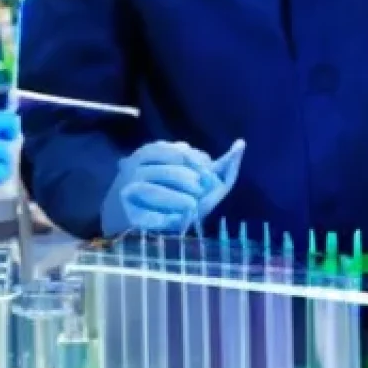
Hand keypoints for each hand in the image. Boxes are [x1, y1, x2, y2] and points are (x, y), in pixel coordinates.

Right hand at [101, 139, 245, 236]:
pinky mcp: (126, 216)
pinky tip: (177, 222)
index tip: (207, 178)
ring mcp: (126, 192)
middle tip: (199, 193)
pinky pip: (146, 217)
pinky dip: (163, 220)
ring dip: (177, 200)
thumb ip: (218, 166)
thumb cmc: (169, 197)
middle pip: (168, 171)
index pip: (179, 153)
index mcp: (150, 153)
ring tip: (191, 207)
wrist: (128, 220)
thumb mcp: (194, 180)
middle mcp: (134, 168)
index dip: (198, 165)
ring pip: (153, 190)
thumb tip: (241, 145)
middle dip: (189, 182)